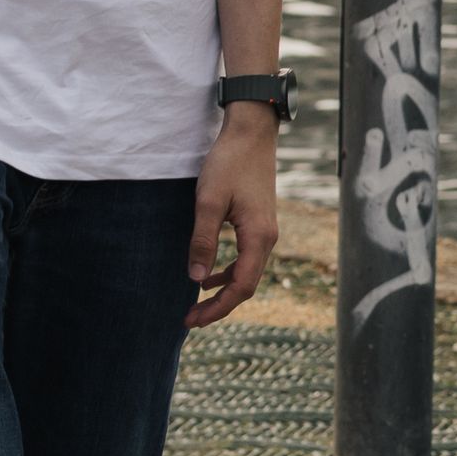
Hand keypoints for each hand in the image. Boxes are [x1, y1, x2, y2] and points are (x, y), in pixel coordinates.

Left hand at [188, 108, 281, 328]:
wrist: (250, 134)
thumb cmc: (228, 164)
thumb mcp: (208, 202)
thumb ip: (202, 240)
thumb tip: (195, 279)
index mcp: (259, 238)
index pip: (241, 287)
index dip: (217, 308)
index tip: (191, 320)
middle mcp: (267, 239)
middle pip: (246, 285)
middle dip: (219, 305)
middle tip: (189, 320)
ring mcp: (265, 232)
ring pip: (246, 273)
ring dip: (222, 290)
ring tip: (195, 303)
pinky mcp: (258, 223)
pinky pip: (245, 258)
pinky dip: (227, 272)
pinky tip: (207, 275)